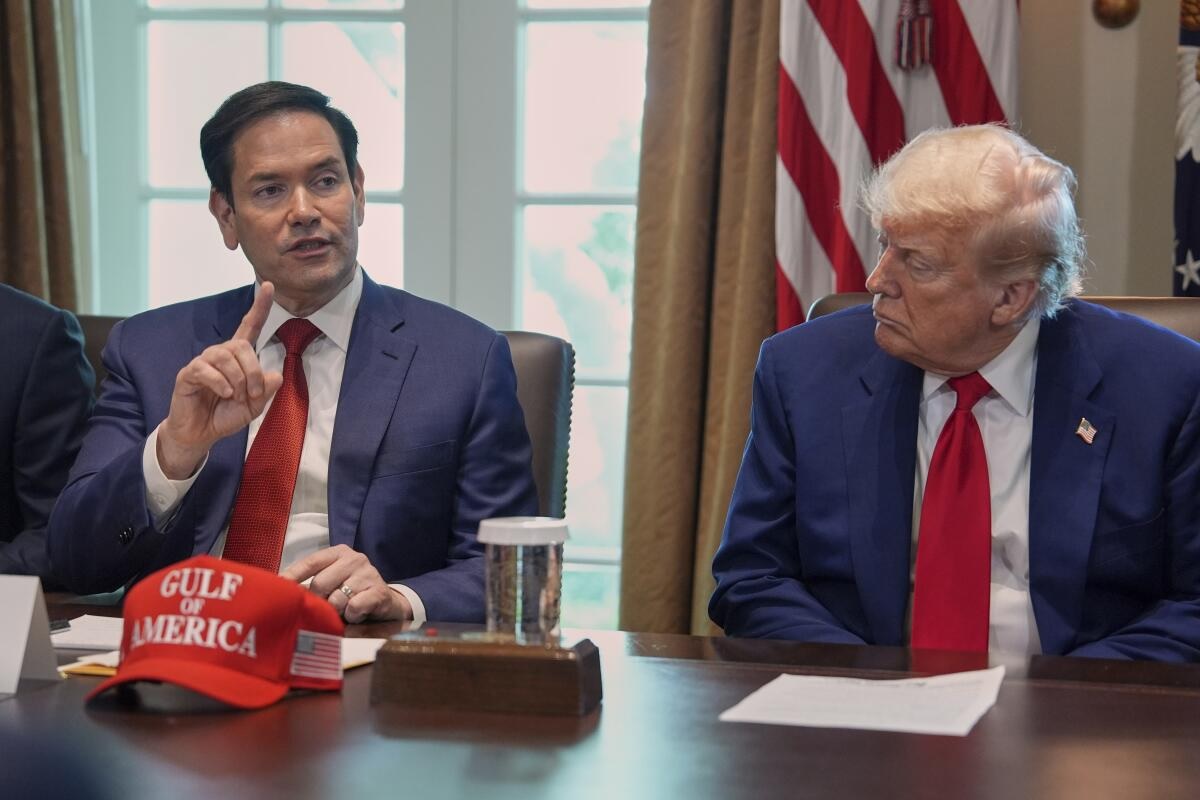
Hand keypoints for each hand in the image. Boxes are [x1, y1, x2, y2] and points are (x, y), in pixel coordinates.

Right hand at [157, 282, 282, 478]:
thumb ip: (266, 390)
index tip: (268, 286)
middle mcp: (220, 355)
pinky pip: (206, 369)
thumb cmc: (225, 415)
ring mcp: (203, 362)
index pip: (249, 327)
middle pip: (241, 346)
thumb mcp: (254, 405)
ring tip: (236, 396)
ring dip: (237, 379)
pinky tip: (224, 394)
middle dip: (253, 371)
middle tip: (252, 394)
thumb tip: (277, 375)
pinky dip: (220, 383)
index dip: (260, 307)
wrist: (201, 434)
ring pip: (225, 356)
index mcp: (238, 358)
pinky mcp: (188, 374)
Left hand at [281, 545, 413, 622]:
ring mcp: (368, 573)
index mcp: (339, 553)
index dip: (292, 575)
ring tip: (343, 611)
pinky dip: (351, 616)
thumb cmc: (352, 592)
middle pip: (320, 583)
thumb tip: (283, 592)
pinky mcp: (379, 591)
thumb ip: (313, 582)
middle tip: (323, 608)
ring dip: (336, 611)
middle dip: (318, 601)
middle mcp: (354, 559)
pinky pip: (353, 607)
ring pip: (336, 599)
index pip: (311, 562)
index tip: (277, 587)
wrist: (387, 603)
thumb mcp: (333, 581)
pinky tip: (357, 614)